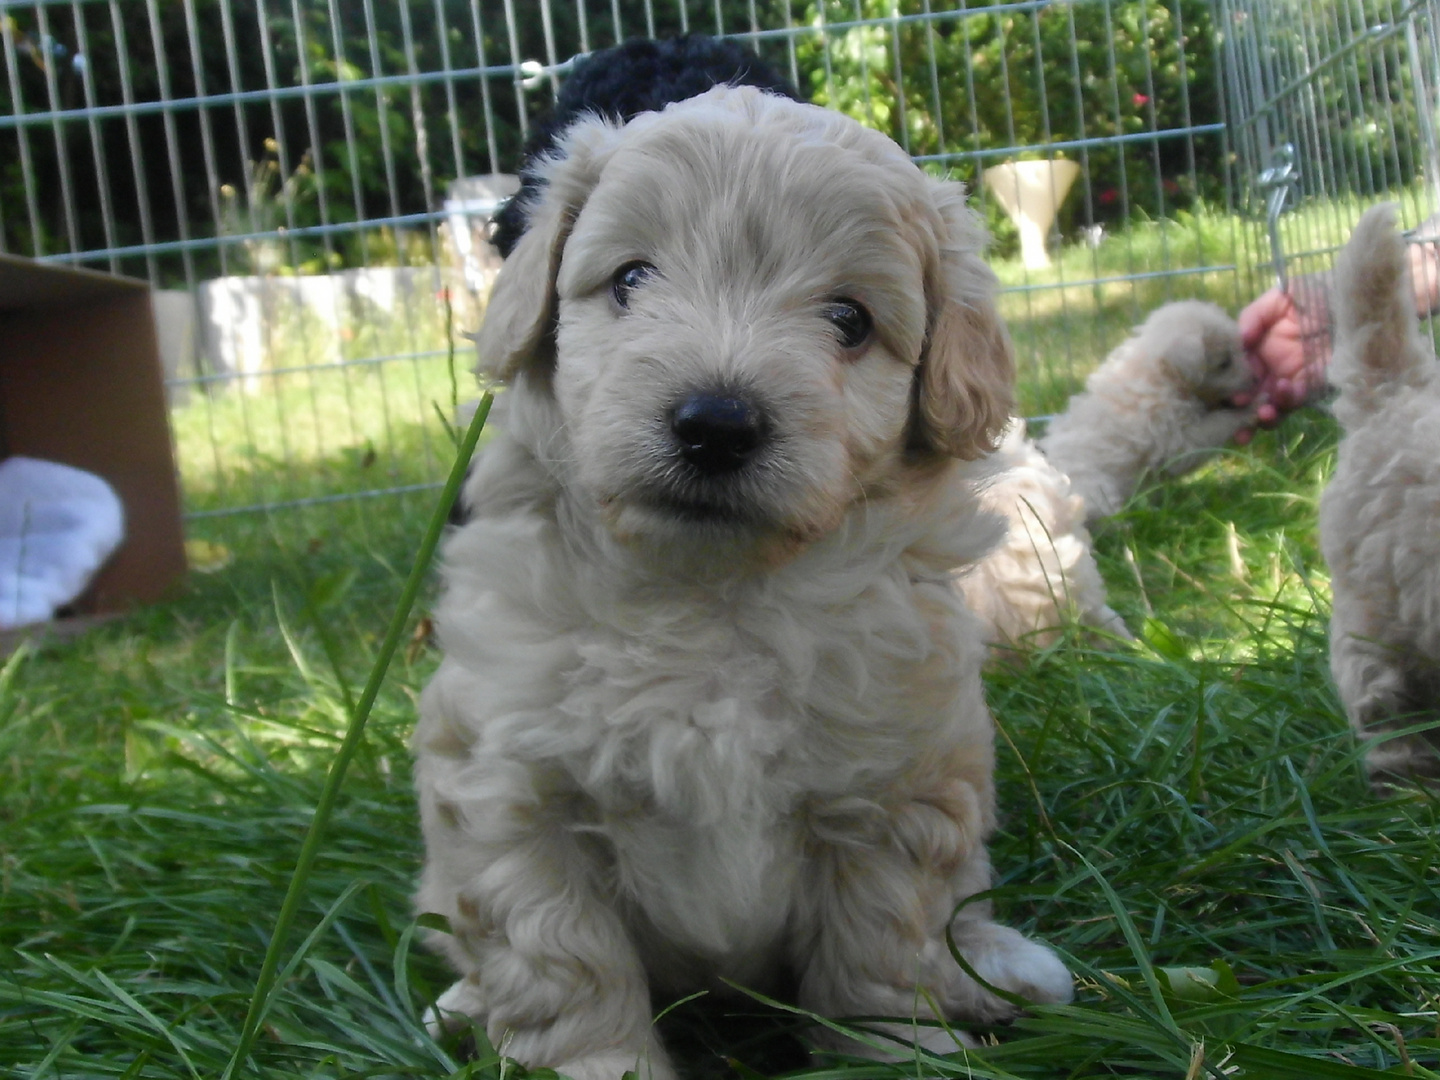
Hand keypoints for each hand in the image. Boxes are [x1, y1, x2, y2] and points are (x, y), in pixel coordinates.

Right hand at [1231, 274, 1332, 440]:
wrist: (1358, 299)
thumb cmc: (1319, 292)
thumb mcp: (1283, 294)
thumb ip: (1254, 314)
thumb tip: (1239, 339)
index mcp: (1258, 348)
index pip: (1236, 370)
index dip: (1229, 381)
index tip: (1227, 385)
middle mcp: (1270, 368)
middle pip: (1248, 395)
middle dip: (1239, 409)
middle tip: (1238, 407)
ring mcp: (1291, 379)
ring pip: (1268, 405)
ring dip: (1261, 415)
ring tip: (1262, 412)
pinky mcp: (1314, 387)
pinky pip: (1295, 402)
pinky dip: (1286, 401)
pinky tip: (1285, 388)